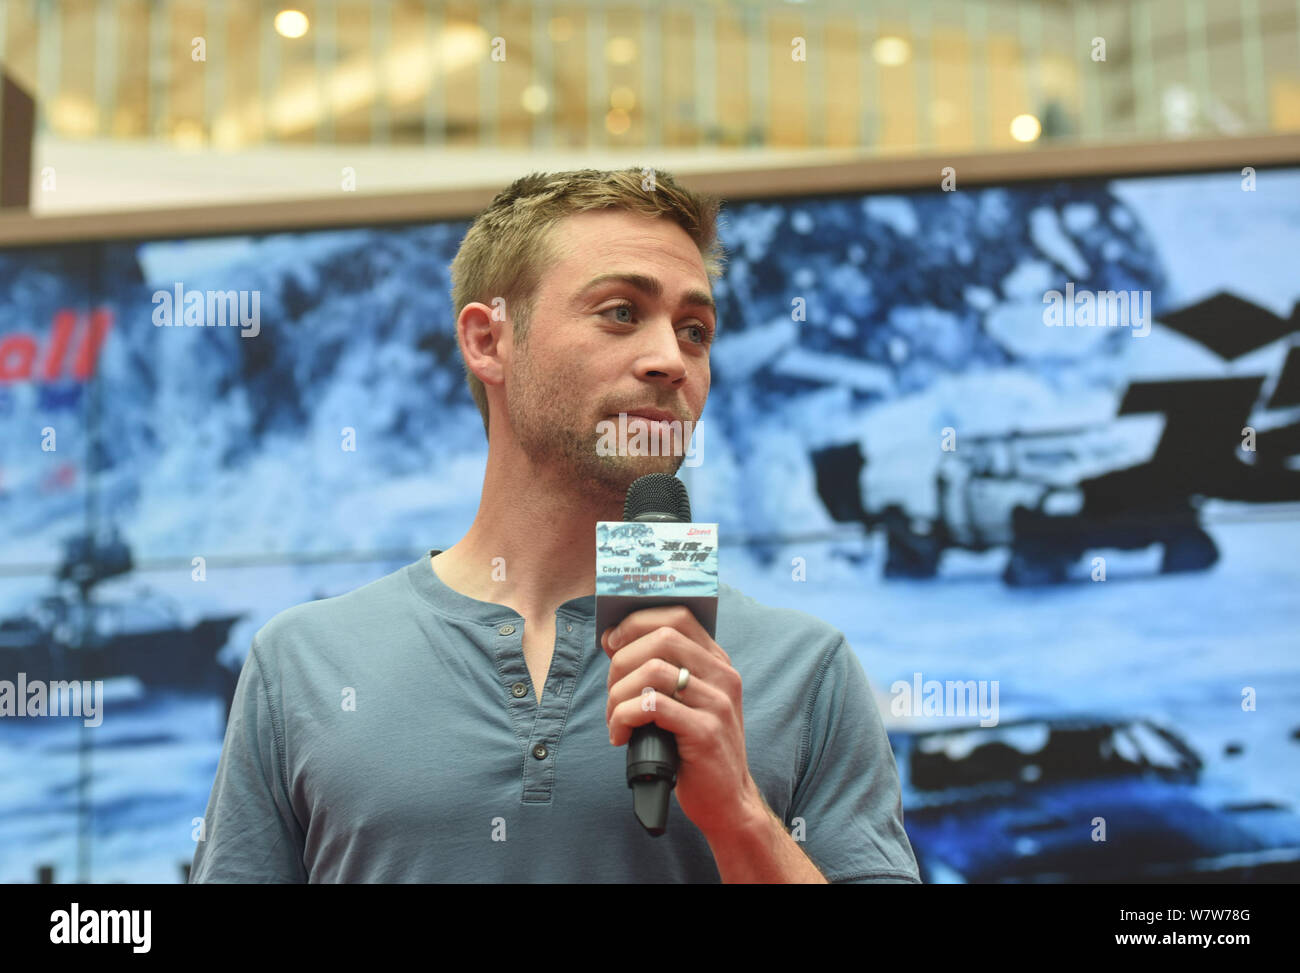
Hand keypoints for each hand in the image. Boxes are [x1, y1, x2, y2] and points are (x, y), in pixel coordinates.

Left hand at [603, 605, 763, 839]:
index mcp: (717, 662)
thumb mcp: (687, 702)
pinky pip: (652, 707)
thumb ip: (663, 670)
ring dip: (619, 694)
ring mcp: (718, 703)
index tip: (611, 643)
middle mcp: (723, 676)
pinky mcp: (706, 732)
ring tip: (615, 718)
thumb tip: (613, 641)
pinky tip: (621, 735)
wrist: (728, 800)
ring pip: (652, 671)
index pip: (678, 615)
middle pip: (661, 637)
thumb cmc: (694, 748)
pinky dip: (624, 717)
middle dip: (622, 660)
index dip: (637, 622)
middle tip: (612, 691)